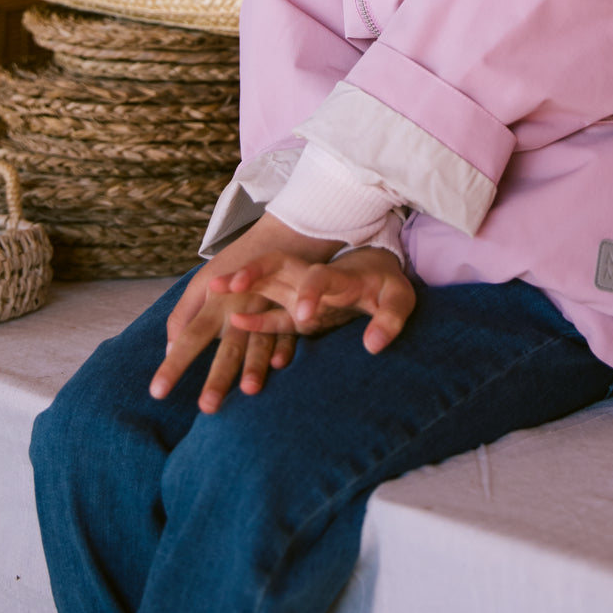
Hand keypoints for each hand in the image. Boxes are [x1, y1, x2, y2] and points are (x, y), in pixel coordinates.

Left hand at [149, 213, 343, 413]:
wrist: (280, 236)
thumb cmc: (235, 265)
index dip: (174, 365)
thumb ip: (183, 315)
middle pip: (227, 347)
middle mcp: (239, 307)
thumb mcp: (203, 283)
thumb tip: (169, 350)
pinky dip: (285, 347)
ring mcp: (267, 309)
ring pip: (259, 342)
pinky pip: (288, 332)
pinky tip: (279, 365)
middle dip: (218, 378)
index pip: (190, 337)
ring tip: (249, 391)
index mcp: (215, 302)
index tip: (157, 393)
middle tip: (207, 408)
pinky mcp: (290, 311)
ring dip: (254, 366)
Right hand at [224, 245, 415, 354]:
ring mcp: (299, 291)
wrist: (378, 272)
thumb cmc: (388, 287)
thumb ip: (390, 320)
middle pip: (278, 267)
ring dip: (240, 284)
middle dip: (253, 272)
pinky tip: (231, 322)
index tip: (305, 316)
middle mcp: (312, 278)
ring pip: (264, 282)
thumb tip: (374, 345)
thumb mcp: (399, 300)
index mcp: (338, 275)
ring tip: (212, 289)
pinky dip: (252, 317)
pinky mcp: (294, 308)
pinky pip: (268, 311)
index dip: (311, 293)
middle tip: (227, 284)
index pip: (320, 277)